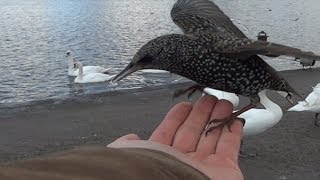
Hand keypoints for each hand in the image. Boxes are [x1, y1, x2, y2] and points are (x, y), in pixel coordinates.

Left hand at [108, 96, 243, 179]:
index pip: (171, 131)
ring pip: (212, 135)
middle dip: (201, 112)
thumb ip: (128, 144)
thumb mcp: (132, 155)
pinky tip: (234, 120)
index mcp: (162, 156)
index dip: (178, 116)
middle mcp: (183, 160)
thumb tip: (130, 137)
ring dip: (218, 118)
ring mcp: (204, 165)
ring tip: (222, 103)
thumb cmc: (151, 175)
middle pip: (194, 130)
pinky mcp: (225, 169)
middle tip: (208, 98)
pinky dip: (233, 132)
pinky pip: (230, 146)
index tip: (186, 104)